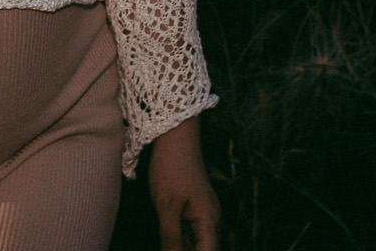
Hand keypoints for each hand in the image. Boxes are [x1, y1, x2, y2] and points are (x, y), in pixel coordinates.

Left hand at [148, 117, 219, 250]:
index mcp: (209, 222)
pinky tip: (166, 240)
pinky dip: (179, 238)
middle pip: (202, 250)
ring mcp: (202, 213)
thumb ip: (171, 237)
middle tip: (165, 247)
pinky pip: (188, 231)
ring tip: (164, 243)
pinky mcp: (192, 207)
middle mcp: (211, 220)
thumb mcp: (167, 206)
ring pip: (194, 242)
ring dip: (180, 247)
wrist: (174, 136)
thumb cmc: (171, 167)